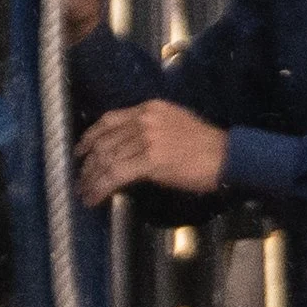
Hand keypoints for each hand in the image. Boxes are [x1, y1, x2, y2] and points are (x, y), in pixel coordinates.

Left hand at [77, 101, 228, 203]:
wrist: (226, 155)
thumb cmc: (204, 145)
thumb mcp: (173, 123)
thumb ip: (147, 129)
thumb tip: (124, 147)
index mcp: (149, 109)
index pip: (109, 120)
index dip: (90, 136)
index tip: (80, 150)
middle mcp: (144, 120)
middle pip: (104, 141)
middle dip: (88, 163)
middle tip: (80, 178)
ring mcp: (147, 139)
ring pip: (107, 160)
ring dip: (91, 179)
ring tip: (84, 192)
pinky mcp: (151, 160)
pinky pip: (116, 175)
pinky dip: (101, 187)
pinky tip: (94, 197)